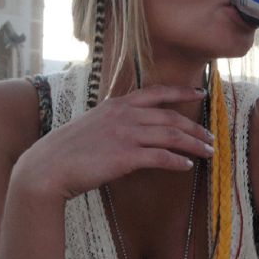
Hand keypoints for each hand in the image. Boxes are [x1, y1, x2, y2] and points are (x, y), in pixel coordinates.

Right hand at [16, 86, 212, 199]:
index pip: (156, 92)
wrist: (48, 166)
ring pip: (171, 136)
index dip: (181, 92)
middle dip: (195, 128)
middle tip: (210, 138)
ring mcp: (126, 134)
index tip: (200, 92)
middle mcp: (124, 115)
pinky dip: (177, 161)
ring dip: (194, 144)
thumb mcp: (94, 124)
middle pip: (171, 118)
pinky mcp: (125, 156)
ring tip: (208, 153)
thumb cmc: (69, 150)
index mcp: (117, 105)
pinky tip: (186, 167)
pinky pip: (160, 157)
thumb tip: (136, 130)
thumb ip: (116, 122)